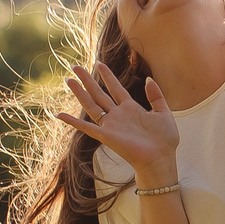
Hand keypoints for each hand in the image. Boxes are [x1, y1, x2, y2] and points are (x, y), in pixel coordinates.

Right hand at [55, 61, 178, 181]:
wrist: (160, 160)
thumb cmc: (165, 141)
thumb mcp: (164, 113)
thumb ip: (156, 96)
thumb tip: (148, 79)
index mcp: (131, 109)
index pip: (116, 88)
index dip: (107, 76)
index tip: (99, 64)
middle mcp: (118, 115)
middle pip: (99, 94)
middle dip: (87, 80)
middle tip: (76, 67)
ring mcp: (111, 125)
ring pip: (91, 105)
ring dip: (80, 93)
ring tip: (69, 80)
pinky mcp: (106, 136)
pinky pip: (86, 127)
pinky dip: (72, 121)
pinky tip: (59, 115)